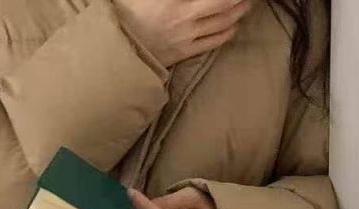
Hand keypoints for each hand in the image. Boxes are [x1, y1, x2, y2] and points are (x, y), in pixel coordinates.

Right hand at [113, 0, 252, 67]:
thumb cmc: (125, 13)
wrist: (113, 50)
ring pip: (224, 22)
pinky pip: (214, 42)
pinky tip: (232, 26)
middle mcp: (186, 16)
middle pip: (225, 2)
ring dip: (238, 11)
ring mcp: (187, 37)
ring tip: (246, 4)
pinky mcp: (184, 53)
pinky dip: (227, 32)